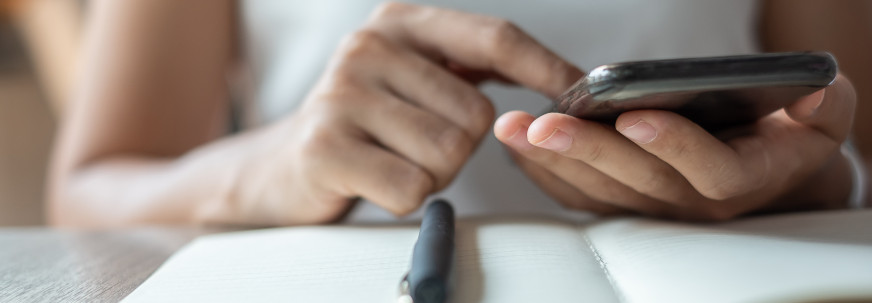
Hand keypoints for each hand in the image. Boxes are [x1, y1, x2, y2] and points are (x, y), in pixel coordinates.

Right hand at [226, 2, 581, 224]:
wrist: (283, 164)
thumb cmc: (366, 124)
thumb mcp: (414, 77)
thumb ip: (472, 67)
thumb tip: (561, 81)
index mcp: (401, 22)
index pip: (494, 38)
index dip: (544, 69)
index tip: (579, 94)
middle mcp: (369, 46)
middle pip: (475, 114)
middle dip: (458, 146)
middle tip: (414, 144)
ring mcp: (343, 94)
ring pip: (447, 154)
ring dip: (431, 174)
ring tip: (391, 159)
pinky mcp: (326, 145)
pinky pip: (412, 188)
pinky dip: (404, 197)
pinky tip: (374, 180)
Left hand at [495, 75, 856, 220]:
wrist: (765, 170)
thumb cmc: (789, 133)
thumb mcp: (823, 115)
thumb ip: (825, 107)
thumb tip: (814, 94)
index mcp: (744, 177)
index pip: (711, 170)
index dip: (675, 145)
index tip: (635, 116)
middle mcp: (694, 202)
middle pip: (638, 183)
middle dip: (587, 150)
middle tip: (543, 122)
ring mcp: (655, 206)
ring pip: (601, 191)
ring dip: (554, 160)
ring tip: (515, 127)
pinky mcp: (625, 202)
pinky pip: (581, 195)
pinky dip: (546, 171)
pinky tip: (517, 144)